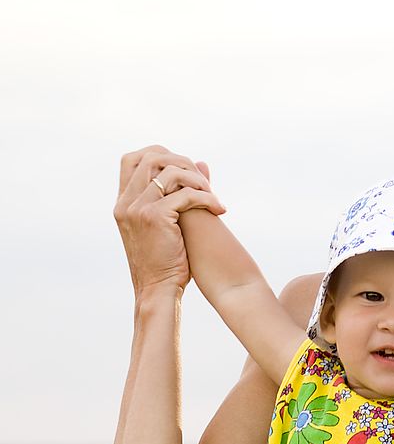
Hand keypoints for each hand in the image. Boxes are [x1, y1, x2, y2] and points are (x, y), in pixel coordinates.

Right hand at [113, 145, 225, 296]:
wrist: (158, 289)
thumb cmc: (167, 260)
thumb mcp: (162, 223)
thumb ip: (171, 194)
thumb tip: (200, 164)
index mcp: (123, 202)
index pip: (132, 159)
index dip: (160, 154)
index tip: (185, 167)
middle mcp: (125, 202)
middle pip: (152, 157)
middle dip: (183, 162)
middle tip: (204, 181)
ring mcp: (137, 209)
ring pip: (170, 172)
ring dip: (198, 180)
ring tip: (213, 196)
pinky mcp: (154, 218)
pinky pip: (185, 194)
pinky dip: (207, 198)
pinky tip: (220, 209)